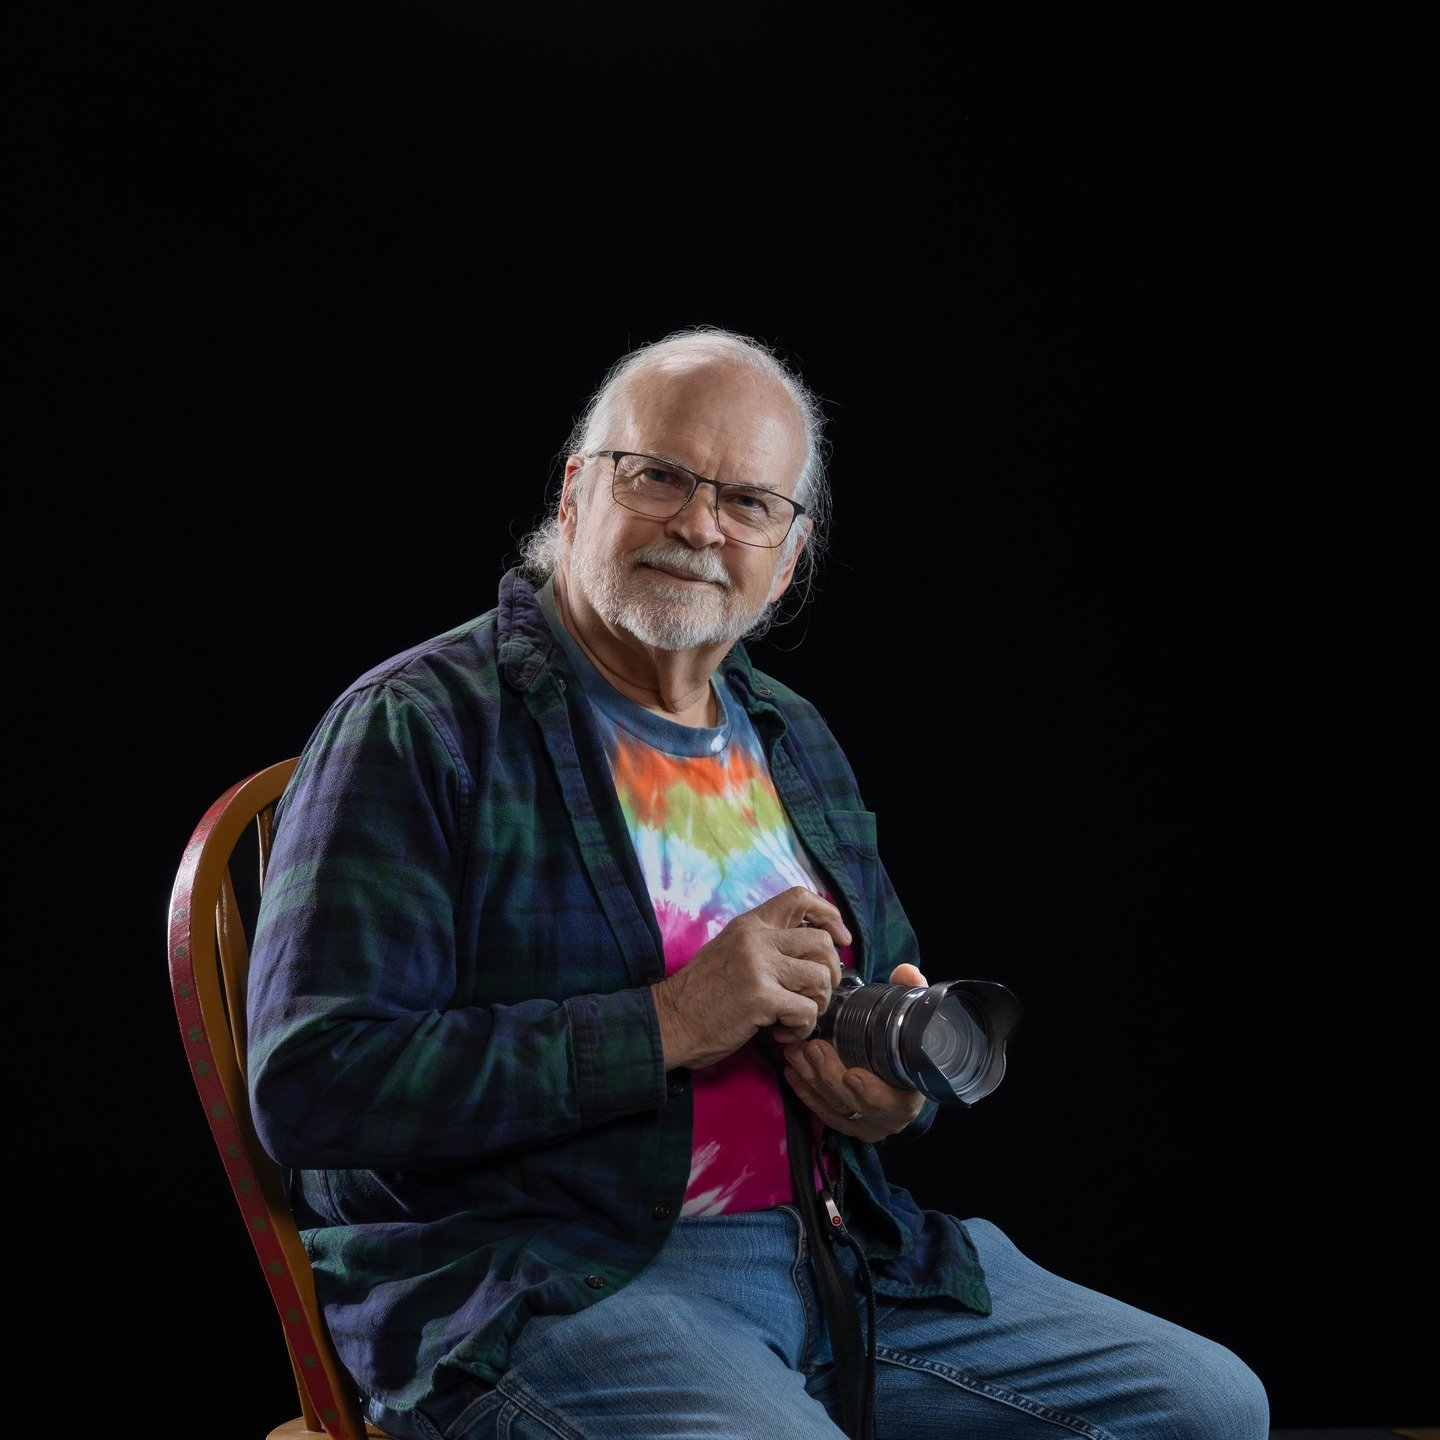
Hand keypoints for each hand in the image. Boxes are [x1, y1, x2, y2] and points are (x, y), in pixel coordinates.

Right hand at [650, 887, 850, 1070]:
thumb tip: (807, 951)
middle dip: (831, 972)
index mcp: (749, 924)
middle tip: (817, 993)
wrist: (670, 1021)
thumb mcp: (729, 950)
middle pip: (821, 942)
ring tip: (798, 1016)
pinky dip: (803, 1027)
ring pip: (820, 978)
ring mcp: (758, 967)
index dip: (829, 914)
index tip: (840, 937)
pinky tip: (785, 1033)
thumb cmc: (700, 993)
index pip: (799, 898)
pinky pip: (807, 1010)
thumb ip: (763, 943)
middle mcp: (756, 939)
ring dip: (818, 1004)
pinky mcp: (761, 998)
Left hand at [776, 962, 928, 1139]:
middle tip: (813, 1048)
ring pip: (833, 1106)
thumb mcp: (914, 1023)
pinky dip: (804, 1091)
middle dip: (830, 1075)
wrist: (903, 1082)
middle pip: (855, 1103)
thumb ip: (912, 996)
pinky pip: (820, 1110)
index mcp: (909, 1096)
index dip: (873, 1092)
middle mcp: (887, 1116)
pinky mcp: (842, 1122)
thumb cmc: (907, 1049)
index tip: (853, 1074)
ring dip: (811, 1078)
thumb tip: (906, 972)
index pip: (895, 1103)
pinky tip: (791, 1071)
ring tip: (795, 1052)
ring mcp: (863, 1123)